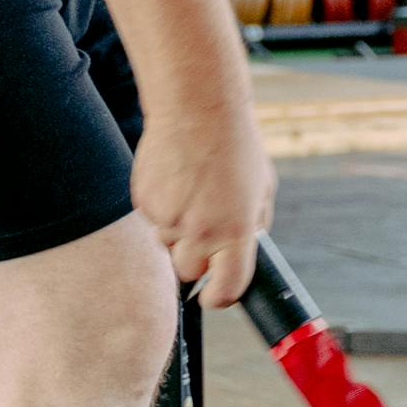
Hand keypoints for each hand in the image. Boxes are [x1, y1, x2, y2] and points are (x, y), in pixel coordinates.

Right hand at [135, 108, 273, 309]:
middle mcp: (202, 230)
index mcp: (237, 231)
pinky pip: (152, 221)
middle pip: (188, 273)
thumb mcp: (262, 188)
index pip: (226, 289)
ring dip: (177, 231)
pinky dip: (161, 208)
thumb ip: (253, 225)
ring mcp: (169, 218)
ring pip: (167, 246)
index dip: (220, 298)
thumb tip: (247, 252)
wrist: (197, 107)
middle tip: (204, 230)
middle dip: (195, 260)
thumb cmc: (236, 144)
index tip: (215, 296)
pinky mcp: (144, 202)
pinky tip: (176, 180)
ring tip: (192, 192)